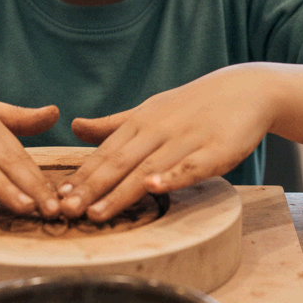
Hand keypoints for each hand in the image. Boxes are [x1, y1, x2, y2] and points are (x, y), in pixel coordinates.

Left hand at [59, 66, 274, 220]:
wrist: (245, 90)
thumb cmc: (193, 105)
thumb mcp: (150, 110)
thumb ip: (112, 124)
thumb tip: (74, 127)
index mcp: (140, 122)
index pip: (104, 154)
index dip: (81, 176)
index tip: (57, 198)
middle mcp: (157, 130)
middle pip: (119, 163)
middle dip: (90, 189)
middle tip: (65, 212)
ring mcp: (185, 140)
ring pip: (148, 169)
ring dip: (120, 192)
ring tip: (96, 213)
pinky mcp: (214, 151)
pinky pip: (190, 166)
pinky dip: (172, 177)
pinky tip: (155, 188)